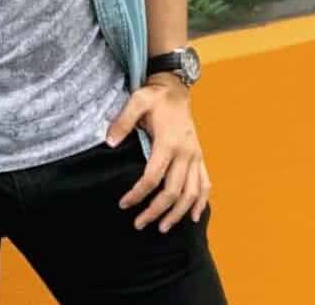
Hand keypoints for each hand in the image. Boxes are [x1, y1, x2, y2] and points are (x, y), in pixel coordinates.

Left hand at [106, 73, 211, 233]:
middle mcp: (185, 152)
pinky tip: (194, 216)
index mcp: (169, 141)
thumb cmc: (155, 96)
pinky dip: (201, 202)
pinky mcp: (199, 156)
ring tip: (163, 228)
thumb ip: (123, 121)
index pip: (153, 177)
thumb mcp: (137, 101)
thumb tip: (109, 142)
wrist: (176, 87)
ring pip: (191, 193)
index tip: (124, 204)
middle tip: (139, 224)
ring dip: (178, 213)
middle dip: (156, 211)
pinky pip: (205, 183)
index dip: (138, 194)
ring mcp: (195, 155)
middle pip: (173, 191)